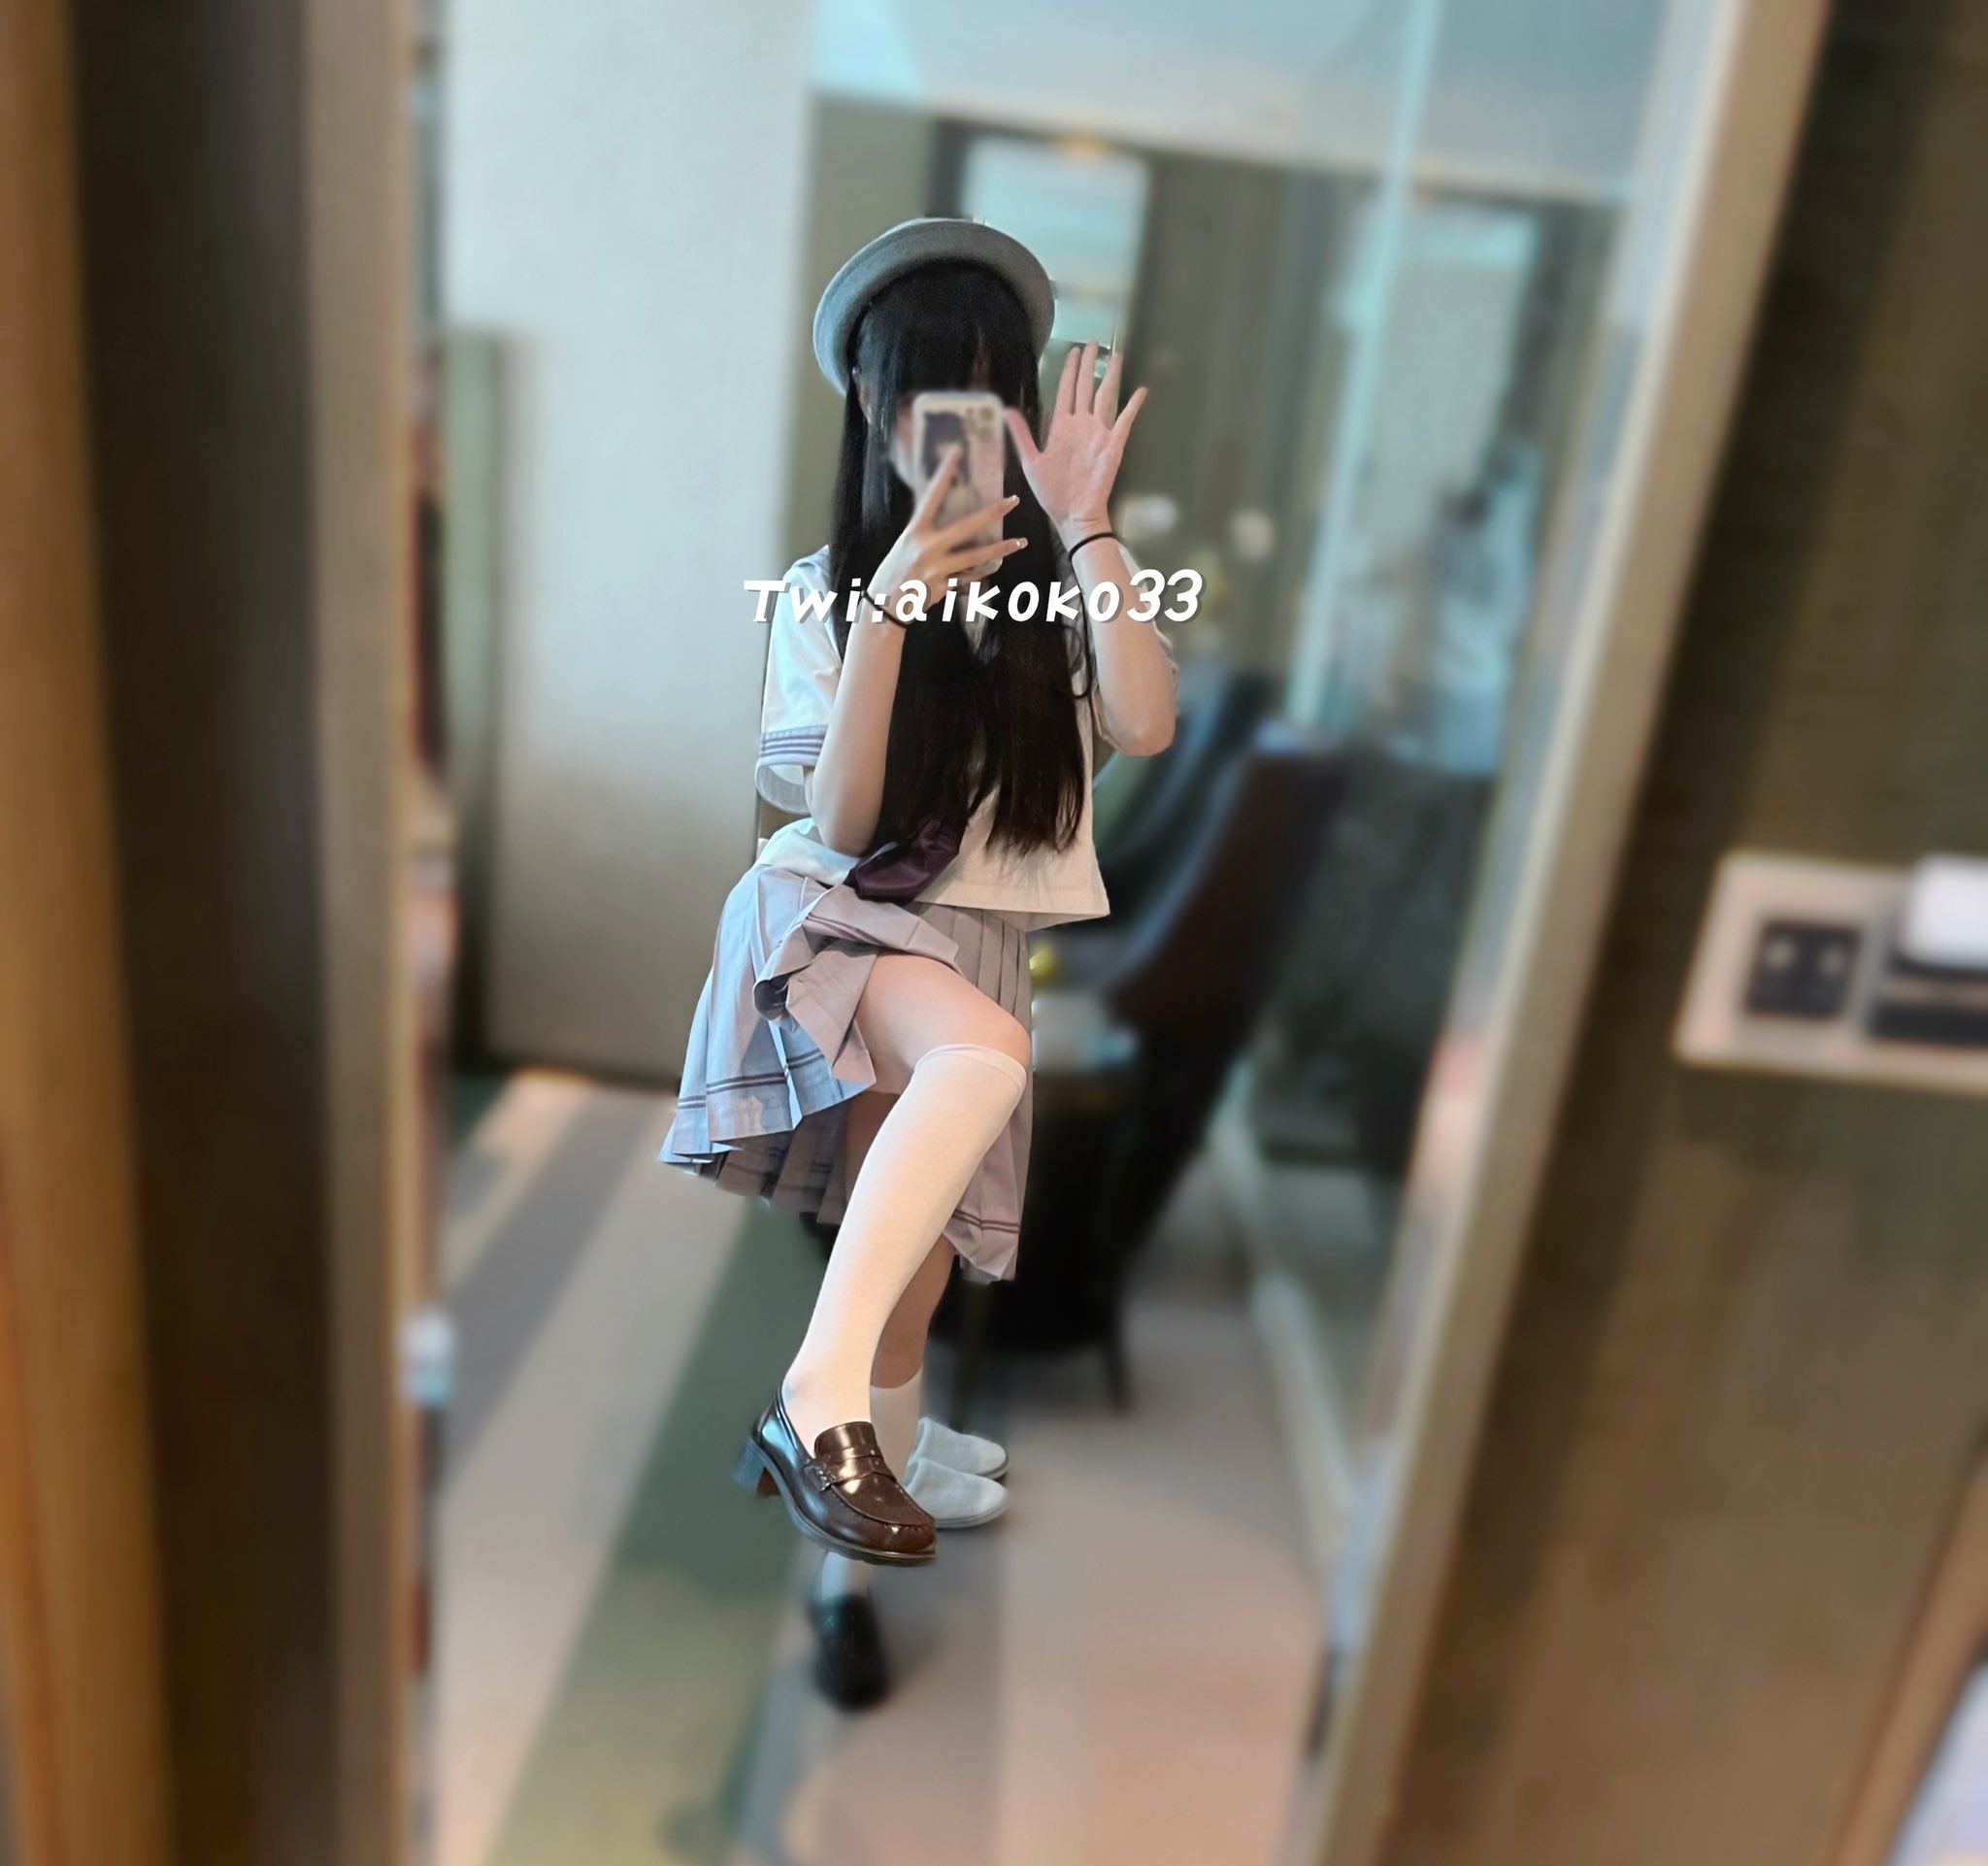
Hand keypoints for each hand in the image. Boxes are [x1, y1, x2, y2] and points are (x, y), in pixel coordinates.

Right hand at [871, 446, 1022, 619]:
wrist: (884, 607)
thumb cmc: (894, 572)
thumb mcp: (905, 545)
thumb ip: (926, 533)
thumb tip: (951, 521)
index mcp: (914, 531)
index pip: (932, 495)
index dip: (945, 473)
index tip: (958, 452)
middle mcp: (926, 547)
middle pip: (965, 526)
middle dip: (991, 512)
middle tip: (1013, 500)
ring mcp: (936, 568)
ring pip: (975, 556)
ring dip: (1000, 549)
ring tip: (1020, 542)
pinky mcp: (943, 587)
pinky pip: (969, 577)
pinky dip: (981, 571)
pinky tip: (996, 566)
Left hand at [1004, 341, 1147, 540]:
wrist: (1073, 515)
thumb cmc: (1052, 493)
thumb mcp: (1031, 462)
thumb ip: (1022, 434)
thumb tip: (1006, 410)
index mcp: (1061, 428)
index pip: (1066, 391)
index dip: (1069, 371)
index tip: (1073, 352)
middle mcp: (1081, 426)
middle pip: (1085, 387)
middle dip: (1089, 365)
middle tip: (1093, 343)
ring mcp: (1098, 434)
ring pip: (1104, 397)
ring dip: (1110, 376)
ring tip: (1116, 356)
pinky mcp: (1113, 446)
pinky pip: (1125, 421)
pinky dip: (1133, 406)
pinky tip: (1141, 391)